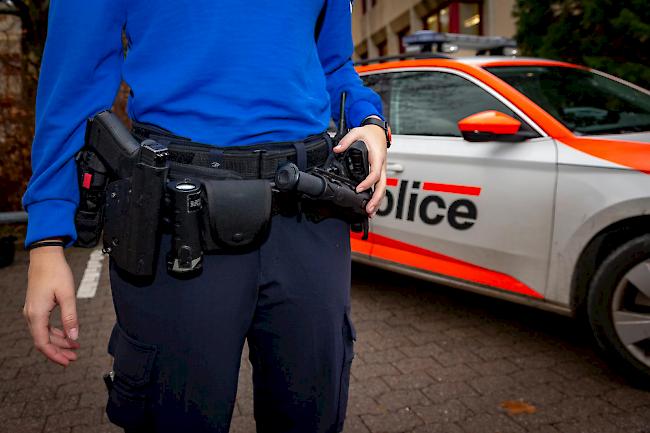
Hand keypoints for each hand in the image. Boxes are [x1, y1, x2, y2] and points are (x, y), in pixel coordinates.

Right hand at [24, 245, 79, 365]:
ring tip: (74, 347)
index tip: (67, 362)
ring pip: (44, 334)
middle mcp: (31, 315)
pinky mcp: (36, 307)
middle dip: (59, 351)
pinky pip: (44, 325)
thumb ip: (70, 318)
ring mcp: (32, 311)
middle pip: (43, 341)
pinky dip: (55, 332)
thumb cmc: (57, 273)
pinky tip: (67, 334)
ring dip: (58, 342)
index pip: (42, 343)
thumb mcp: (68, 295)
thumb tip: (73, 338)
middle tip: (75, 357)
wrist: (45, 257)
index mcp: (37, 314)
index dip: (54, 355)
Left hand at [334, 122, 387, 216]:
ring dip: (378, 201)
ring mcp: (382, 170)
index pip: (375, 173)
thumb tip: (337, 149)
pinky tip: (372, 206)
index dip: (368, 183)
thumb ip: (346, 141)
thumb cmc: (369, 133)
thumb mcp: (356, 132)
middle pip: (382, 186)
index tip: (359, 189)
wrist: (378, 132)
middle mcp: (382, 166)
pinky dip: (377, 197)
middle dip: (376, 199)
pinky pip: (380, 186)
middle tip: (368, 209)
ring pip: (383, 189)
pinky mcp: (380, 173)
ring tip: (370, 213)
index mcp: (377, 157)